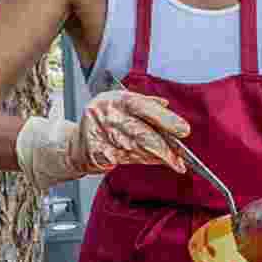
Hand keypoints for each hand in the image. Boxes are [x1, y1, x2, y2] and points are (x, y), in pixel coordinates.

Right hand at [14, 91, 189, 188]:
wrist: (78, 144)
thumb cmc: (105, 122)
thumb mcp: (122, 105)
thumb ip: (145, 104)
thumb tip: (166, 105)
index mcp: (115, 99)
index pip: (143, 107)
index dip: (165, 119)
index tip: (183, 130)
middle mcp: (106, 114)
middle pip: (141, 132)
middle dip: (165, 147)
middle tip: (181, 157)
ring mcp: (100, 134)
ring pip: (138, 148)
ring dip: (158, 157)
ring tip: (174, 162)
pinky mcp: (98, 152)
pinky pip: (128, 159)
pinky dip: (145, 161)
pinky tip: (156, 161)